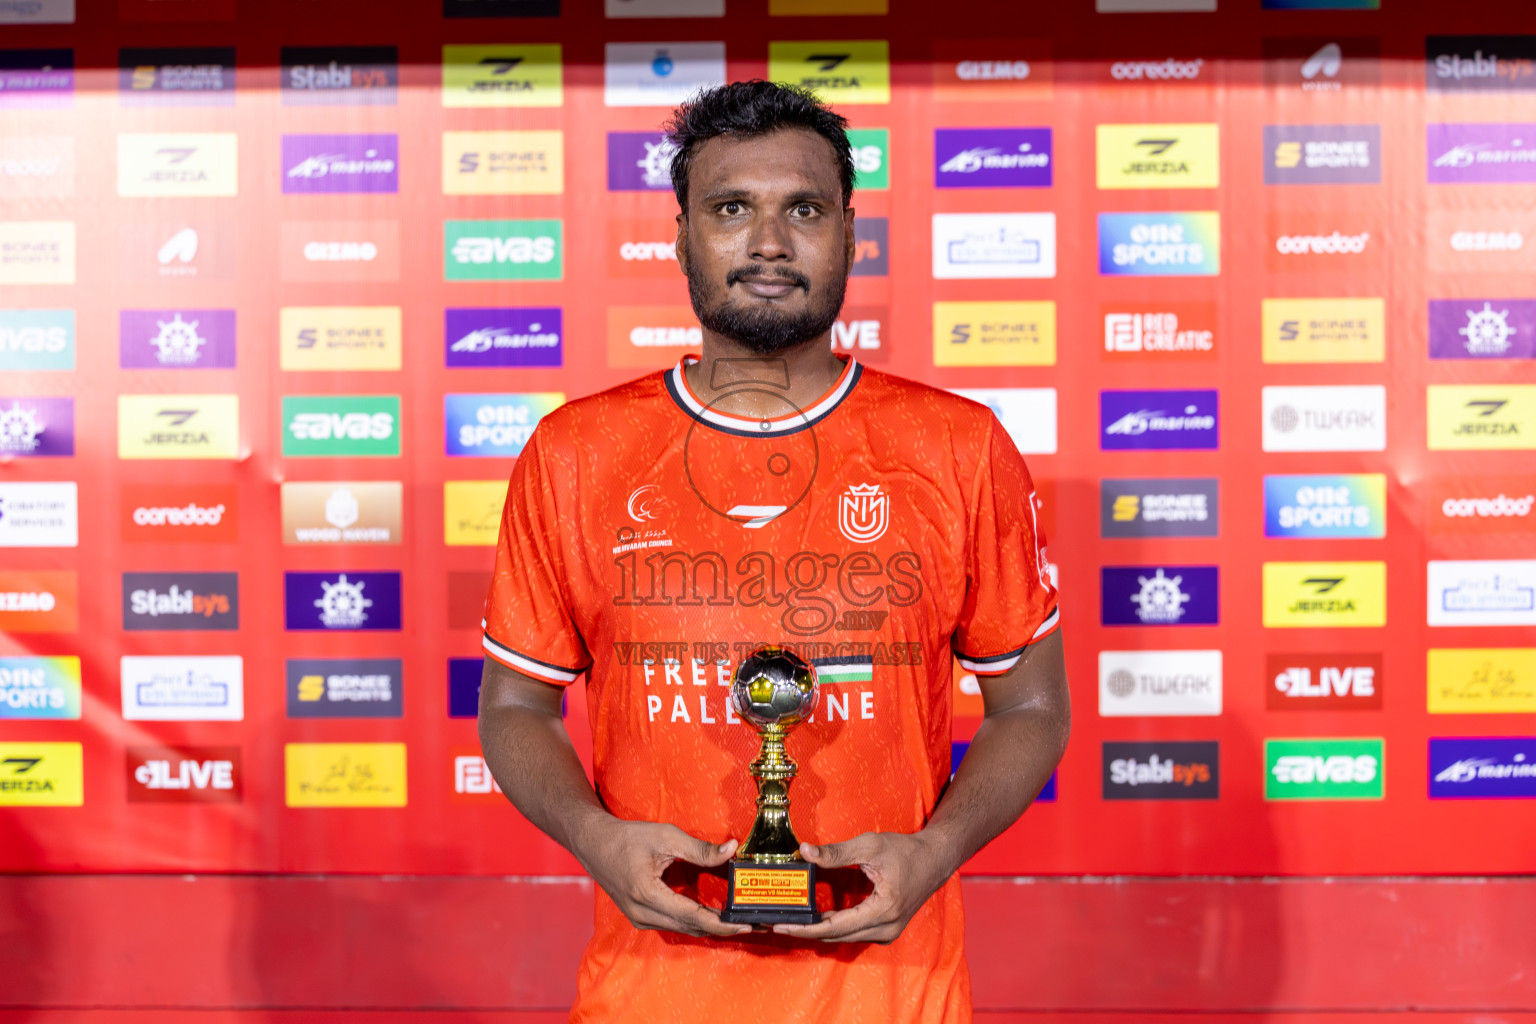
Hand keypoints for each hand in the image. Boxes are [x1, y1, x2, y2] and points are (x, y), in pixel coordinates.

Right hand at [574, 818, 751, 938]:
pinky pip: (672, 924)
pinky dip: (694, 921)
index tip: (746, 924)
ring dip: (709, 926)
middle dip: (722, 928)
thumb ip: (700, 849)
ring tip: (737, 921)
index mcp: (648, 894)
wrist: (593, 843)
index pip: (694, 917)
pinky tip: (712, 914)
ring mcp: (639, 918)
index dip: (723, 923)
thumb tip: (732, 850)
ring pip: (682, 929)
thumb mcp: (666, 836)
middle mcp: (642, 913)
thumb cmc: (627, 837)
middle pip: (691, 928)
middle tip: (751, 924)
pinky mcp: (640, 917)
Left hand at [773, 833, 951, 943]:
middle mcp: (886, 928)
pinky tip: (817, 919)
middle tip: (778, 923)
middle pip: (837, 937)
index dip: (805, 928)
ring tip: (793, 921)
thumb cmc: (906, 851)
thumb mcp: (869, 846)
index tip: (781, 926)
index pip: (835, 927)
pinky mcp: (886, 930)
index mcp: (883, 910)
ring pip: (845, 937)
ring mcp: (888, 932)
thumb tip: (805, 852)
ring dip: (819, 931)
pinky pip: (854, 933)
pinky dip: (834, 928)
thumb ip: (836, 853)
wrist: (935, 859)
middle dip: (806, 931)